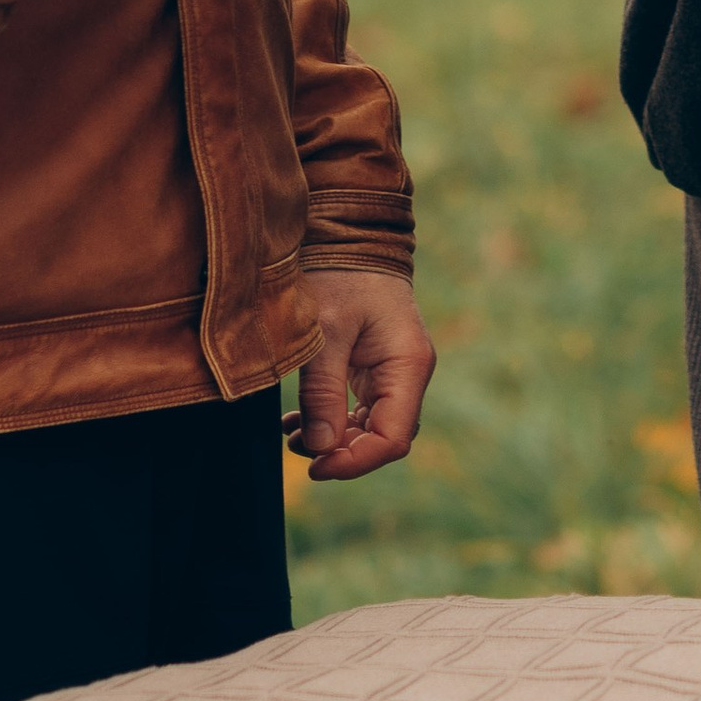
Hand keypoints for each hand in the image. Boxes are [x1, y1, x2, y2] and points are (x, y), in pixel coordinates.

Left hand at [294, 271, 436, 480]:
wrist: (349, 233)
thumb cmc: (340, 274)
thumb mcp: (325, 332)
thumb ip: (323, 391)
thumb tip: (320, 448)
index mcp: (408, 365)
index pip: (392, 438)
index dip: (355, 462)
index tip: (314, 467)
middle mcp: (409, 372)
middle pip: (384, 436)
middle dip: (342, 452)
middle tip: (296, 449)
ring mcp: (394, 369)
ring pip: (371, 425)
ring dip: (334, 438)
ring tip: (291, 435)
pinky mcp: (375, 365)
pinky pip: (361, 407)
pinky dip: (333, 418)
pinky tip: (299, 419)